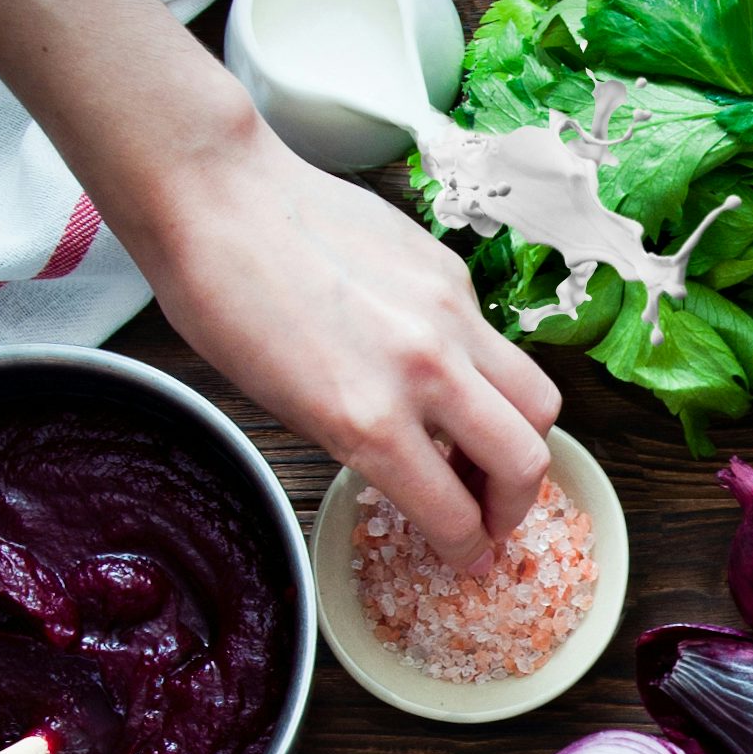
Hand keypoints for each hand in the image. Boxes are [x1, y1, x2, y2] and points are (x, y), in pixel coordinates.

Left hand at [134, 114, 561, 575]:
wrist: (215, 196)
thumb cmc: (223, 304)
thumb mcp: (285, 407)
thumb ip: (364, 445)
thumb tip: (414, 469)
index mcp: (368, 421)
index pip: (455, 515)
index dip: (468, 551)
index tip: (469, 557)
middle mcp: (423, 371)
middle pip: (525, 461)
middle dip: (515, 505)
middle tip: (492, 514)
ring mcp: (448, 317)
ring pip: (537, 401)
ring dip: (522, 439)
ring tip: (486, 447)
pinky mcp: (452, 274)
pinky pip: (494, 343)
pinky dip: (482, 373)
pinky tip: (441, 370)